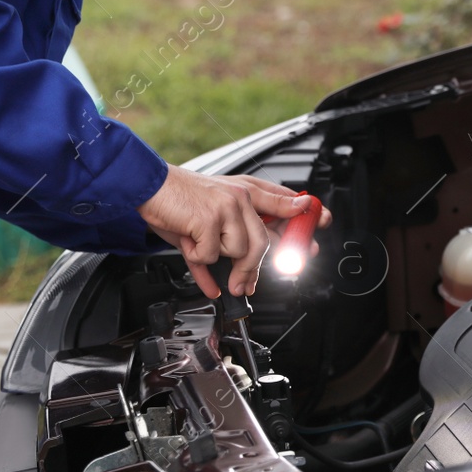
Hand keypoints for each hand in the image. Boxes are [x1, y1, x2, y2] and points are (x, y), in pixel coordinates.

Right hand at [137, 164, 329, 297]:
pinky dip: (197, 258)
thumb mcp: (215, 212)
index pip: (285, 202)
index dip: (305, 214)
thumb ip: (238, 235)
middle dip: (252, 270)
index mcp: (246, 190)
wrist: (148, 186)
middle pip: (263, 242)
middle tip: (245, 285)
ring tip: (202, 249)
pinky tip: (189, 244)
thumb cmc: (181, 201)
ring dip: (219, 261)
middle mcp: (240, 196)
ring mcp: (226, 207)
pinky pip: (211, 255)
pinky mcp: (208, 219)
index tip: (322, 221)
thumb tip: (251, 273)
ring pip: (238, 251)